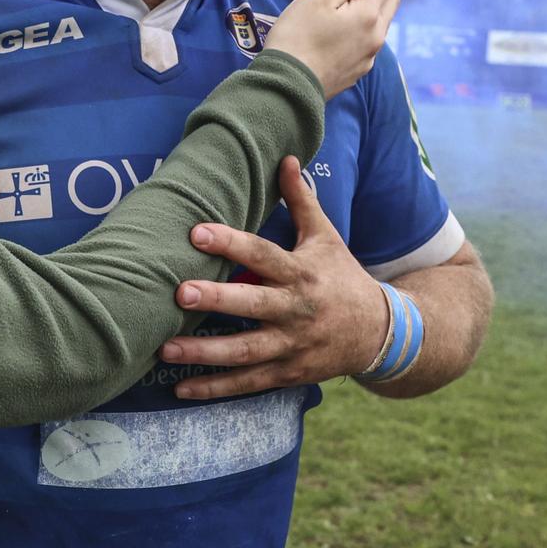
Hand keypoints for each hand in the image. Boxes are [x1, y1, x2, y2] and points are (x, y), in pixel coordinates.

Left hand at [159, 157, 387, 399]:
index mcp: (301, 272)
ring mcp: (292, 345)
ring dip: (205, 353)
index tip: (196, 232)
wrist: (381, 332)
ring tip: (165, 349)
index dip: (232, 242)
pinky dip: (216, 389)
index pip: (263, 254)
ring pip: (246, 351)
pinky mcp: (288, 373)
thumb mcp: (325, 237)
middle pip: (253, 305)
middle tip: (179, 293)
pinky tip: (182, 390)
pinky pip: (248, 384)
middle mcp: (296, 310)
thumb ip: (301, 200)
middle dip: (216, 300)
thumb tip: (285, 157)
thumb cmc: (342, 277)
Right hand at [262, 0, 399, 98]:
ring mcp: (367, 57)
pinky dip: (372, 22)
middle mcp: (375, 37)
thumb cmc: (298, 37)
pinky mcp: (355, 71)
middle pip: (391, 1)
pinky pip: (371, 40)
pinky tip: (363, 22)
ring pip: (383, 22)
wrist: (286, 86)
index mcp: (368, 15)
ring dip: (384, 1)